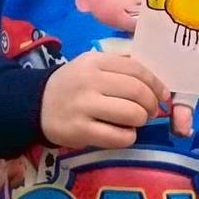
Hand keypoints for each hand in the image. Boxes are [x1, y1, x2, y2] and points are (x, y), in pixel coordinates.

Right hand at [40, 53, 168, 150]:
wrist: (36, 104)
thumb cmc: (73, 84)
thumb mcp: (92, 64)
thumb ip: (120, 66)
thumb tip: (156, 78)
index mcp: (96, 61)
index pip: (136, 69)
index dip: (156, 83)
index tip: (163, 94)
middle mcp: (90, 81)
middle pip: (137, 92)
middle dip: (151, 104)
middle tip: (151, 111)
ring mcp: (83, 106)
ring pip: (131, 114)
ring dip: (141, 120)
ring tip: (135, 121)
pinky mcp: (80, 130)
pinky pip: (118, 136)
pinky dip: (128, 137)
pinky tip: (124, 134)